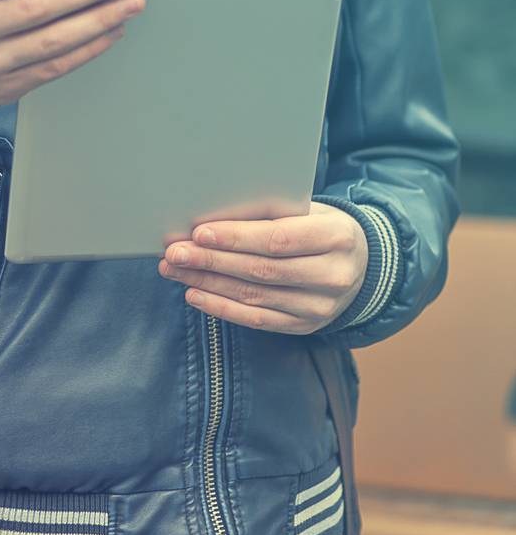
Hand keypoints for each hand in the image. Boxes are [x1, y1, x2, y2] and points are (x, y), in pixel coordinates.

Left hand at [158, 202, 368, 334]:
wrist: (360, 263)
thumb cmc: (320, 226)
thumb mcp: (306, 209)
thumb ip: (268, 211)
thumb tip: (212, 215)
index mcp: (335, 237)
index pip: (278, 239)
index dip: (236, 237)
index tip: (199, 231)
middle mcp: (332, 276)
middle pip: (261, 270)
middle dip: (212, 260)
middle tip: (175, 252)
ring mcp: (320, 306)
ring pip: (255, 297)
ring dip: (208, 283)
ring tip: (175, 270)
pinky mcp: (306, 325)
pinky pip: (257, 320)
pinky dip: (222, 308)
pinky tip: (195, 294)